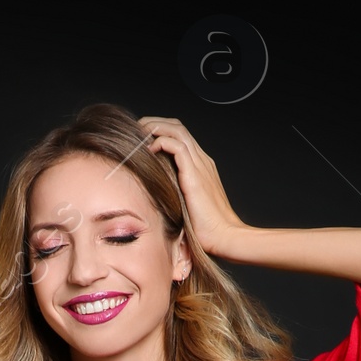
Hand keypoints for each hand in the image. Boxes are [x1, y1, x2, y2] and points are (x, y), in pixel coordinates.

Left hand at [136, 116, 251, 261]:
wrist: (225, 236)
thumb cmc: (206, 229)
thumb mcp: (185, 206)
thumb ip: (173, 193)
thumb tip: (151, 196)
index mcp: (200, 166)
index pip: (179, 135)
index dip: (159, 131)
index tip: (140, 138)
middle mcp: (201, 160)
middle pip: (177, 126)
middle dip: (154, 123)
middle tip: (136, 130)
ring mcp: (200, 165)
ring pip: (176, 130)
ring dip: (154, 127)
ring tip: (139, 134)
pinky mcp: (195, 174)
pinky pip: (177, 146)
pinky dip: (161, 142)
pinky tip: (149, 150)